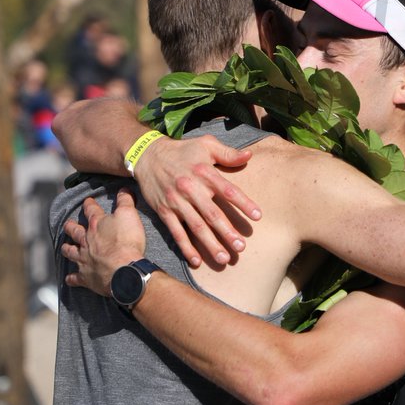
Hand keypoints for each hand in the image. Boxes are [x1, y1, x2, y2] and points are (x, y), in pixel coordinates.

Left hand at [62, 191, 147, 296]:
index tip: (88, 201)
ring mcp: (84, 260)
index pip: (91, 211)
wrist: (124, 270)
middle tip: (68, 224)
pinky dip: (72, 279)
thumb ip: (125, 201)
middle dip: (71, 227)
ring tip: (65, 247)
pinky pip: (75, 279)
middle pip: (74, 232)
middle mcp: (86, 241)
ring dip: (67, 249)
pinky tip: (69, 279)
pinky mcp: (86, 277)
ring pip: (71, 252)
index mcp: (96, 225)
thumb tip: (124, 189)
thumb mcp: (129, 215)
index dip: (89, 205)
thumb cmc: (127, 241)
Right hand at [133, 135, 261, 267]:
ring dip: (210, 244)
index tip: (257, 216)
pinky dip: (186, 247)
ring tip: (224, 258)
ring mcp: (177, 202)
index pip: (228, 190)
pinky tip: (196, 260)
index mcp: (204, 172)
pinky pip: (176, 232)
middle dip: (227, 232)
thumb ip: (227, 153)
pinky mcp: (165, 211)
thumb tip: (249, 156)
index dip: (243, 203)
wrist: (147, 155)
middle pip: (212, 214)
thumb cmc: (182, 150)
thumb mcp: (205, 144)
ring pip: (196, 226)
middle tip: (241, 247)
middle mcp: (191, 188)